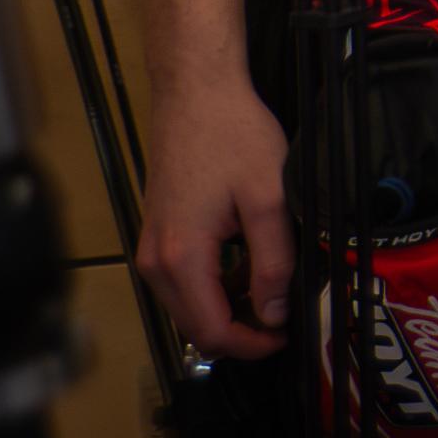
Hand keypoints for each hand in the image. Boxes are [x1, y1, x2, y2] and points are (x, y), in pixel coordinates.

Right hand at [137, 74, 292, 359]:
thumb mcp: (269, 197)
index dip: (251, 344)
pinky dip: (214, 286)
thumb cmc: (230, 133)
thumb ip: (273, 260)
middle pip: (194, 325)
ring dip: (227, 308)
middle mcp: (156, 260)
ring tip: (272, 291)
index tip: (284, 336)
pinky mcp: (159, 233)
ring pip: (188, 304)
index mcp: (181, 257)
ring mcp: (153, 246)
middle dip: (239, 332)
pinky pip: (184, 280)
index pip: (211, 330)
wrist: (196, 93)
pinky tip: (248, 266)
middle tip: (283, 319)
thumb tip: (273, 311)